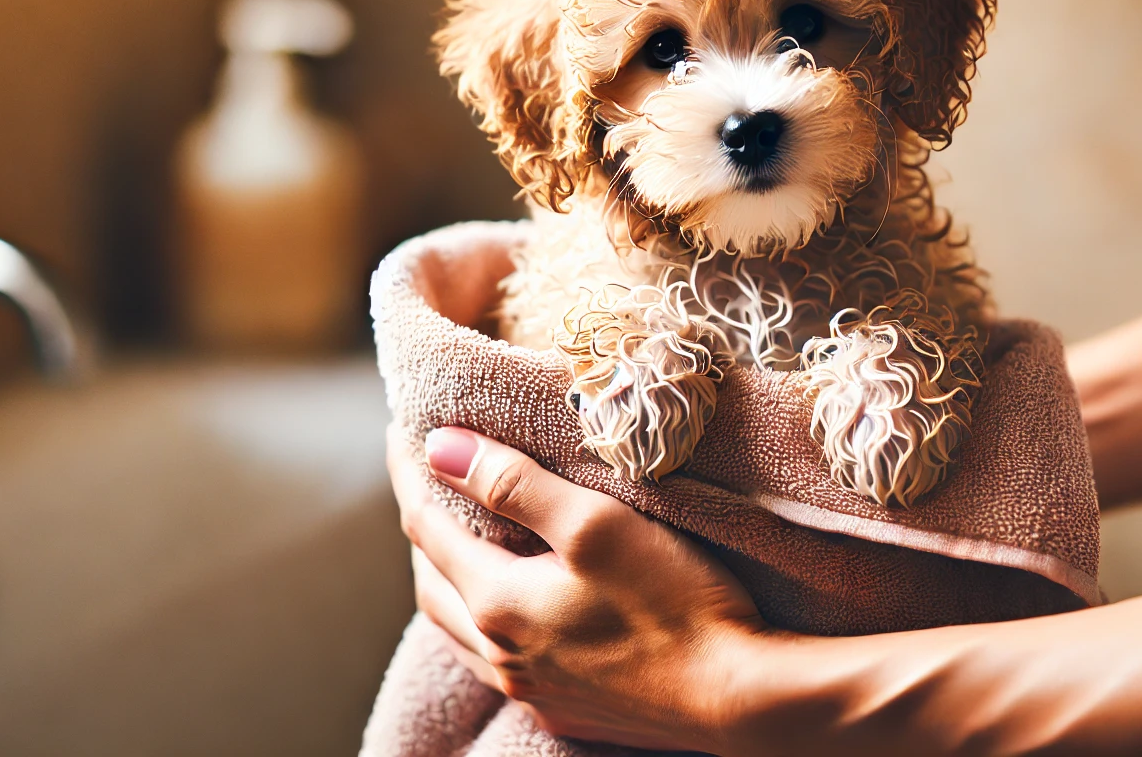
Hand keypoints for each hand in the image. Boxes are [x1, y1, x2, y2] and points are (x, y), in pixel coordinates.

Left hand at [386, 424, 771, 750]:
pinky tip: (514, 613)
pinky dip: (485, 625)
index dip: (410, 473)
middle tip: (430, 483)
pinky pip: (499, 663)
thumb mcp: (596, 521)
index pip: (426, 527)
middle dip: (424, 530)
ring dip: (450, 582)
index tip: (402, 429)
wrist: (738, 698)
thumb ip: (513, 482)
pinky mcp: (568, 711)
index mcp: (498, 603)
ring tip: (462, 542)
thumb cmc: (675, 601)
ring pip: (461, 631)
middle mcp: (502, 655)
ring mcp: (534, 691)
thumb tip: (439, 449)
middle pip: (433, 584)